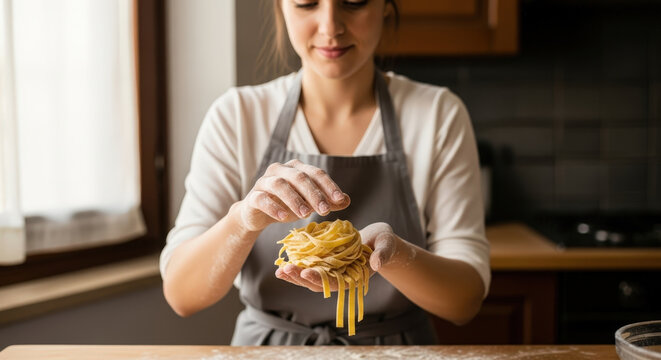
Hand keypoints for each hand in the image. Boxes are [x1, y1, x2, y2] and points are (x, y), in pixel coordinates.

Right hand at [234, 159, 349, 231]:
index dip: (329, 185)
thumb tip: (347, 200)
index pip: (315, 173)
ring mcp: (264, 181)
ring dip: (294, 199)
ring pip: (280, 185)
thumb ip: (327, 201)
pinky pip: (262, 198)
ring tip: (305, 215)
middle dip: (314, 194)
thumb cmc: (286, 205)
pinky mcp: (253, 196)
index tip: (340, 200)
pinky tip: (283, 217)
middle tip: (325, 211)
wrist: (257, 214)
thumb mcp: (309, 203)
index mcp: (296, 168)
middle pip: (299, 177)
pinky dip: (273, 207)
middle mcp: (280, 170)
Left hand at [275, 222, 402, 291]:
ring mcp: (331, 270)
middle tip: (285, 270)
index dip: (320, 279)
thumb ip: (382, 254)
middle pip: (317, 282)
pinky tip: (283, 261)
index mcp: (353, 278)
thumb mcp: (386, 246)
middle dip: (300, 277)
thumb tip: (377, 264)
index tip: (306, 273)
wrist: (379, 241)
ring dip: (295, 274)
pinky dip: (296, 264)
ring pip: (310, 276)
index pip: (334, 283)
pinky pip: (309, 265)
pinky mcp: (325, 261)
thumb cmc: (384, 243)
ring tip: (279, 270)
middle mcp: (339, 277)